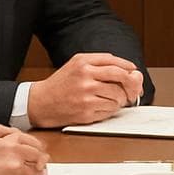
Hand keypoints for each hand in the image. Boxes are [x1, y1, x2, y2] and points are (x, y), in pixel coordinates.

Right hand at [26, 52, 145, 127]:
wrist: (40, 103)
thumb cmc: (61, 83)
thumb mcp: (77, 63)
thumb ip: (100, 62)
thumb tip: (127, 68)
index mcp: (83, 64)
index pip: (115, 63)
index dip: (129, 68)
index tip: (134, 72)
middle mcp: (85, 78)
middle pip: (122, 78)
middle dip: (132, 84)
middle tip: (133, 88)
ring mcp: (86, 97)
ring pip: (118, 96)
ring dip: (121, 99)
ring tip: (114, 98)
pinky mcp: (86, 112)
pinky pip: (110, 110)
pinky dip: (112, 108)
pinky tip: (104, 105)